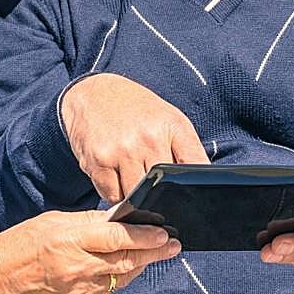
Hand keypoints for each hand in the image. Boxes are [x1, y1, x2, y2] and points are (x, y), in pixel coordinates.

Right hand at [0, 210, 180, 293]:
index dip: (144, 235)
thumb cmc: (18, 244)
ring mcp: (77, 289)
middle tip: (173, 243)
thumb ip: (87, 221)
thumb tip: (117, 218)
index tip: (163, 230)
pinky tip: (129, 267)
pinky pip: (108, 289)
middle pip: (126, 260)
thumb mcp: (53, 220)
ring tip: (157, 252)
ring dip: (141, 265)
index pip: (117, 236)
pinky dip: (121, 277)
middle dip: (154, 252)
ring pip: (121, 277)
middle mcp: (76, 266)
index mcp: (69, 239)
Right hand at [61, 73, 209, 202]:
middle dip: (162, 197)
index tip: (196, 199)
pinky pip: (112, 195)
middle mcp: (149, 138)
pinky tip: (115, 175)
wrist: (94, 94)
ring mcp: (122, 151)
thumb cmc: (137, 110)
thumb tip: (199, 189)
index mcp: (173, 127)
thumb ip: (186, 150)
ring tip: (133, 178)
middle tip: (156, 192)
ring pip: (137, 197)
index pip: (196, 166)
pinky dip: (115, 193)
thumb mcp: (169, 120)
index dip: (198, 187)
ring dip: (136, 198)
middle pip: (164, 190)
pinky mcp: (98, 162)